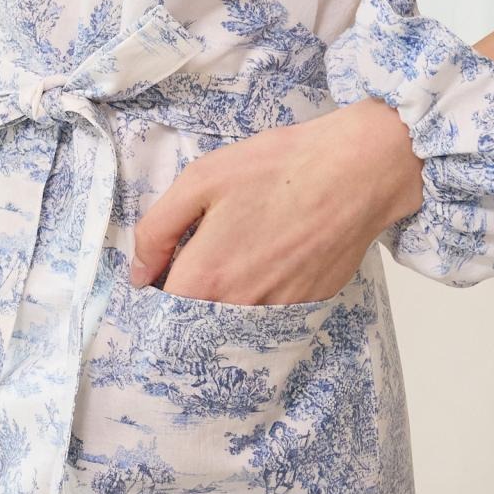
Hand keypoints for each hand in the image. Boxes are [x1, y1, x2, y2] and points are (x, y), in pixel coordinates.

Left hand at [128, 98, 422, 306]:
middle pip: (195, 326)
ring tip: (238, 258)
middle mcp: (240, 306)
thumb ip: (156, 231)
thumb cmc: (277, 167)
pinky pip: (270, 317)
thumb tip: (139, 274)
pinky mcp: (309, 306)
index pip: (161, 310)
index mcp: (206, 275)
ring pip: (234, 325)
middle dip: (188, 304)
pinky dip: (261, 299)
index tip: (160, 273)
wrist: (354, 170)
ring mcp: (278, 311)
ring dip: (225, 303)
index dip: (156, 291)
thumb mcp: (199, 180)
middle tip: (198, 264)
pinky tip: (270, 261)